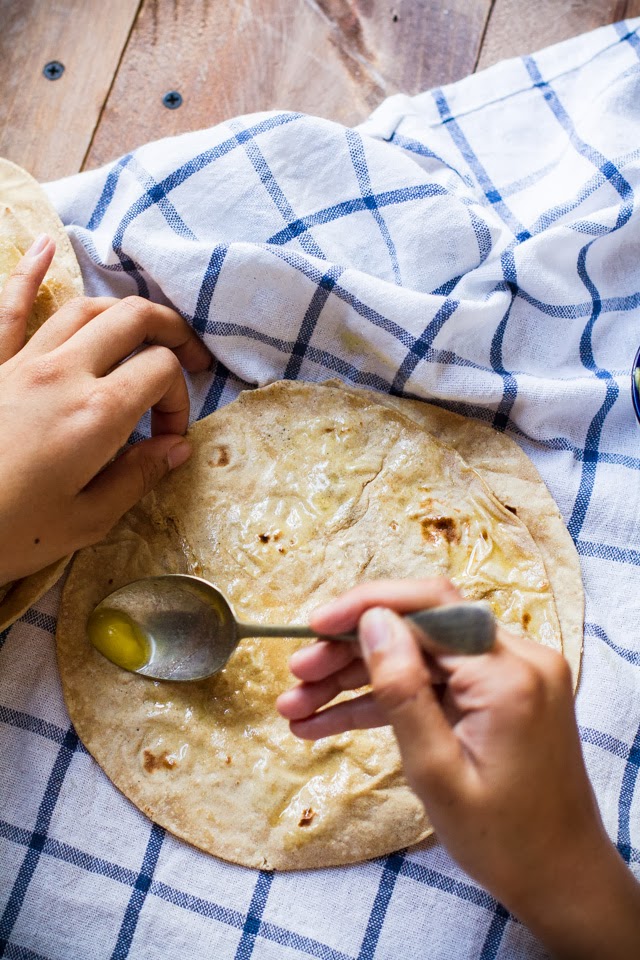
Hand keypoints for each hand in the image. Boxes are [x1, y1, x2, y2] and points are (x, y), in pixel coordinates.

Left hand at [0, 234, 211, 583]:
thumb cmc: (9, 534)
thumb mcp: (87, 520)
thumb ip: (138, 477)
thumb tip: (177, 449)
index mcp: (97, 414)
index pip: (161, 371)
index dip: (179, 400)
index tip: (167, 438)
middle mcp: (64, 373)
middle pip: (132, 320)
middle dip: (171, 332)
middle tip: (189, 358)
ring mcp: (21, 363)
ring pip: (83, 308)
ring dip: (122, 310)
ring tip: (144, 328)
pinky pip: (9, 309)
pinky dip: (28, 274)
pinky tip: (44, 247)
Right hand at [277, 578, 639, 958]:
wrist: (562, 878)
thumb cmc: (504, 841)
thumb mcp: (437, 773)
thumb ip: (403, 691)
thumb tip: (372, 621)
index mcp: (509, 675)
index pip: (429, 608)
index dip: (364, 607)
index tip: (313, 626)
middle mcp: (518, 660)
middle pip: (419, 628)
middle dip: (351, 649)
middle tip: (297, 674)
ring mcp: (511, 676)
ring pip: (419, 655)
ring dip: (358, 678)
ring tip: (297, 706)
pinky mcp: (500, 695)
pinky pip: (435, 683)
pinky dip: (387, 699)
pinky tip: (330, 720)